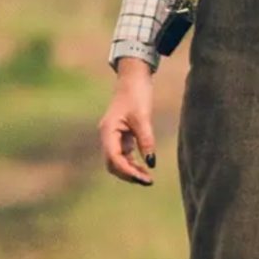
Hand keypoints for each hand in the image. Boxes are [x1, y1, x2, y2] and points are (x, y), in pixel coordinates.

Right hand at [98, 57, 156, 185]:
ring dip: (131, 170)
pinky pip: (123, 154)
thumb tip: (151, 162)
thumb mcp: (143, 117)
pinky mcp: (121, 134)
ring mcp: (113, 135)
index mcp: (108, 131)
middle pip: (113, 164)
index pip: (114, 158)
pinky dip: (132, 161)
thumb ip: (146, 140)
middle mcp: (107, 135)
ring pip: (118, 161)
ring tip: (148, 178)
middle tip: (147, 181)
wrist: (134, 77)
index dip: (127, 171)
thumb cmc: (137, 93)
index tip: (143, 178)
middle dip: (128, 174)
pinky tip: (144, 167)